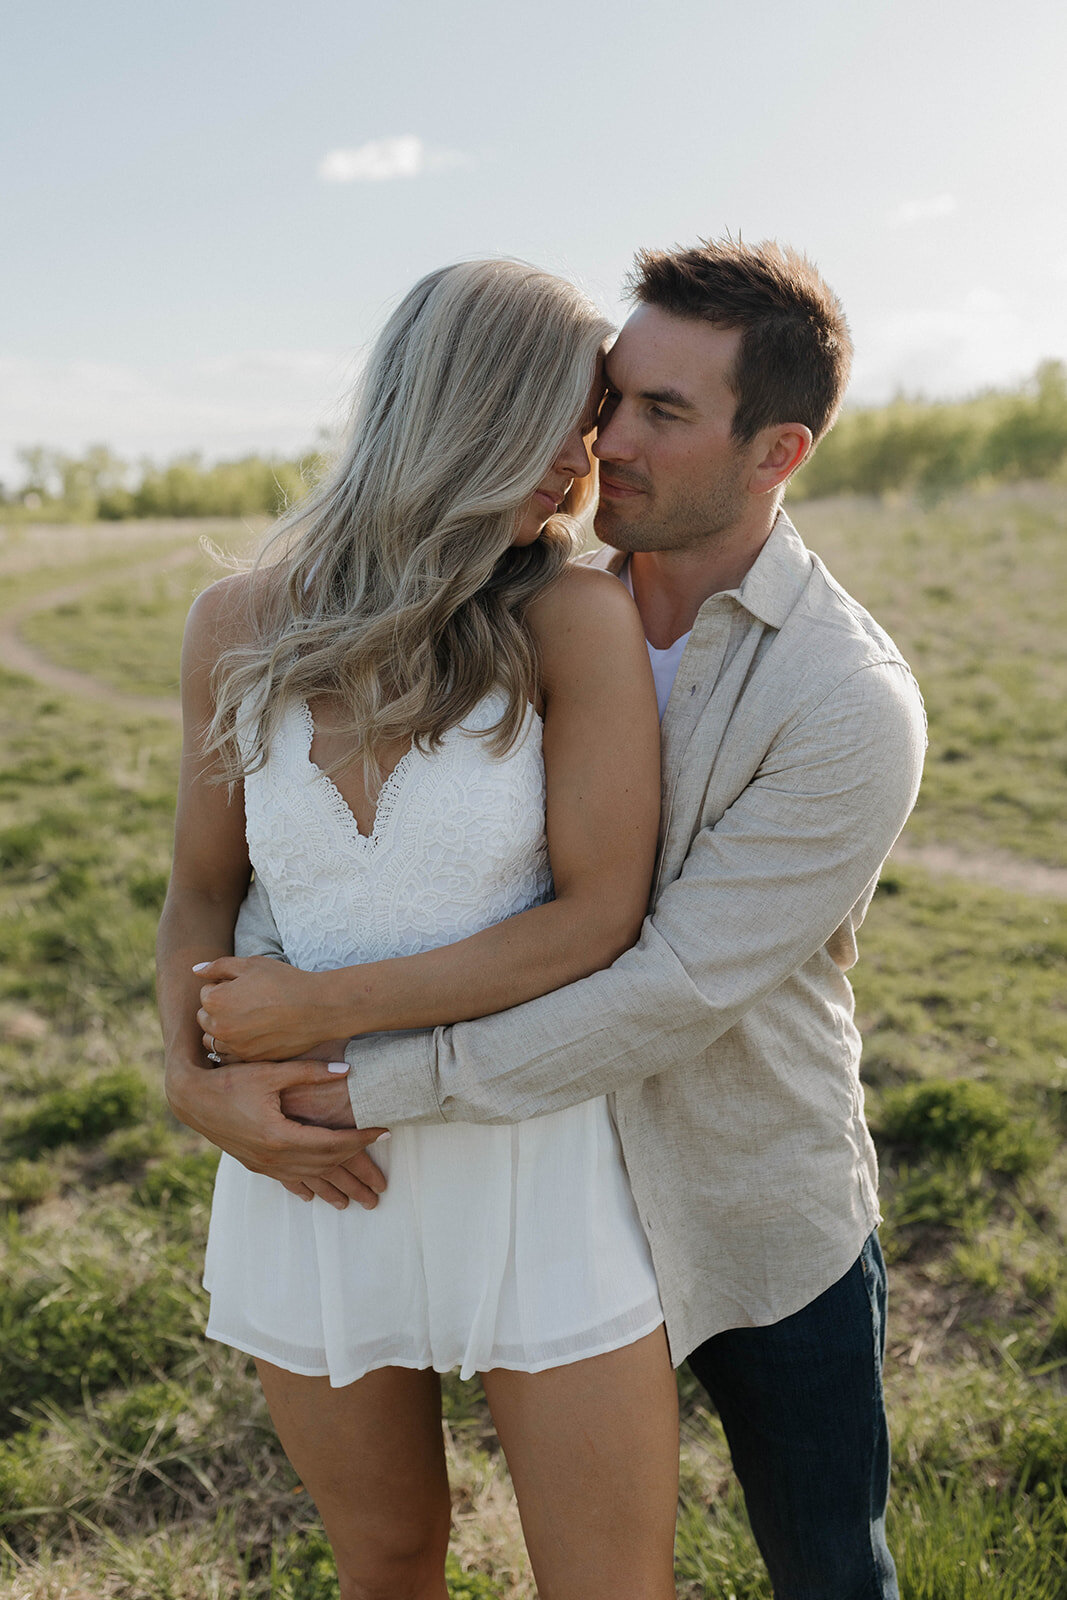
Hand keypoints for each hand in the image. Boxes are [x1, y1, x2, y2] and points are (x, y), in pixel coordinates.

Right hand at [165, 1053, 388, 1210]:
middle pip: (325, 1167)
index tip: (385, 1132)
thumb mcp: (271, 1072)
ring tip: (358, 1199)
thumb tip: (348, 1070)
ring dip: (335, 1188)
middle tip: (382, 1181)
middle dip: (357, 1174)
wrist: (191, 1099)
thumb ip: (309, 1072)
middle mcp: (274, 1156)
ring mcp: (263, 1164)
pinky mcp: (254, 1164)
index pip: (333, 1142)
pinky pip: (287, 1180)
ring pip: (308, 1178)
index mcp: (281, 1135)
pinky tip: (314, 1196)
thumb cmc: (231, 1079)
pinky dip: (305, 1186)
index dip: (362, 1139)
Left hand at [194, 956, 338, 1060]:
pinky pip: (229, 1054)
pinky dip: (235, 1045)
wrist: (317, 1008)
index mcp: (216, 1001)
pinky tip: (253, 1033)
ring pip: (213, 1039)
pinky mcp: (248, 1059)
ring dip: (222, 1029)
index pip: (205, 992)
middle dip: (218, 1008)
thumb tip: (196, 970)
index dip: (223, 985)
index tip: (245, 985)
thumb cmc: (285, 982)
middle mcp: (220, 1027)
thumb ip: (219, 966)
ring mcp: (234, 1046)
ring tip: (247, 1018)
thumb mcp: (251, 964)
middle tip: (247, 1001)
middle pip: (204, 1017)